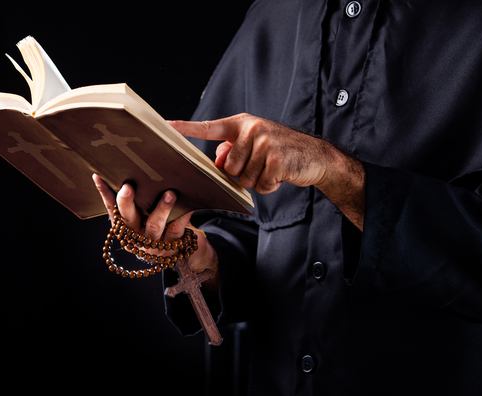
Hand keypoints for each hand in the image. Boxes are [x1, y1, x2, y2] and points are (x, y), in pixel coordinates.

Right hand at [92, 174, 218, 276]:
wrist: (180, 249)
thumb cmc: (158, 223)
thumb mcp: (144, 215)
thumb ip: (138, 200)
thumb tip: (134, 167)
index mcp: (124, 228)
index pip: (111, 209)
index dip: (104, 194)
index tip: (98, 176)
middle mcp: (136, 237)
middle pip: (128, 219)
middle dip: (126, 202)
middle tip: (127, 187)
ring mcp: (153, 243)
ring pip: (154, 225)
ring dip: (161, 209)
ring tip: (169, 194)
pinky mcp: (172, 245)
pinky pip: (176, 229)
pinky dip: (182, 217)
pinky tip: (187, 207)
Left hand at [169, 114, 365, 229]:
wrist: (315, 156)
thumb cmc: (280, 152)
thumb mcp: (255, 145)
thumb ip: (233, 151)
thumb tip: (220, 162)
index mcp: (242, 124)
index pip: (210, 127)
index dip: (187, 128)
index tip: (166, 125)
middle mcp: (251, 129)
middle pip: (228, 168)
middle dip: (242, 174)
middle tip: (261, 165)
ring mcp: (264, 143)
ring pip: (243, 179)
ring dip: (257, 181)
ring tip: (272, 168)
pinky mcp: (276, 159)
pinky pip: (261, 184)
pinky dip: (270, 186)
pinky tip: (280, 174)